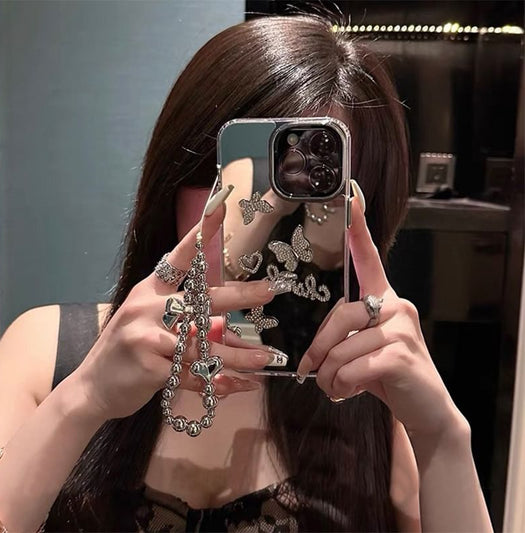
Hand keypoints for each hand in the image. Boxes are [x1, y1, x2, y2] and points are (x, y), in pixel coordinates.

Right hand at [73, 204, 277, 420]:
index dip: (201, 232)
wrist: (91, 388)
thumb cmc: (128, 352)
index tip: (220, 206)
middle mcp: (149, 307)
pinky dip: (219, 384)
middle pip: (203, 298)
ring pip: (205, 344)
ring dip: (239, 354)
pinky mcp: (150, 367)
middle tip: (271, 290)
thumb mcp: (151, 325)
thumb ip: (187, 322)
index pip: (179, 256)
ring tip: (266, 356)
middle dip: (241, 295)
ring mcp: (148, 336)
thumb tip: (228, 328)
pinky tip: (238, 386)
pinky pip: (195, 375)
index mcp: (150, 290)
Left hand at [297, 196, 465, 439]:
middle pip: (341, 315)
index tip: (352, 197)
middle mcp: (396, 304)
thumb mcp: (362, 348)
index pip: (370, 258)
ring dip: (330, 375)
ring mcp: (402, 328)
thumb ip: (344, 334)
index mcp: (385, 297)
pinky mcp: (402, 355)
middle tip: (311, 371)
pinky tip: (347, 392)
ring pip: (343, 347)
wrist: (424, 408)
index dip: (359, 228)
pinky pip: (354, 366)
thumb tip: (314, 347)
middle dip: (318, 349)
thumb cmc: (386, 374)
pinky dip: (342, 384)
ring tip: (334, 387)